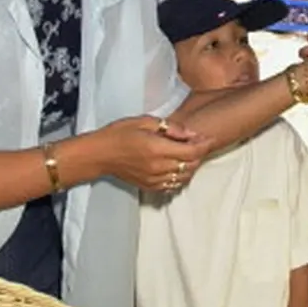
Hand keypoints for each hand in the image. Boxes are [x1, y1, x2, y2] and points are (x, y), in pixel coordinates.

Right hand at [94, 115, 211, 193]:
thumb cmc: (119, 134)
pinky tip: (178, 167)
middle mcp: (158, 167)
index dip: (203, 144)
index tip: (207, 138)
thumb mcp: (145, 121)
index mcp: (157, 149)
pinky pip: (173, 185)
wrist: (100, 154)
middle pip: (190, 165)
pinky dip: (180, 177)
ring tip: (189, 154)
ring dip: (191, 166)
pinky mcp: (150, 186)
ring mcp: (154, 179)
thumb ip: (170, 127)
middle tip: (199, 143)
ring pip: (184, 177)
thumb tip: (190, 133)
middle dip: (199, 154)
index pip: (191, 151)